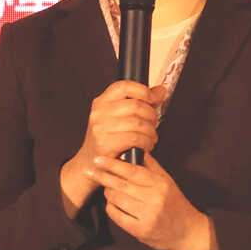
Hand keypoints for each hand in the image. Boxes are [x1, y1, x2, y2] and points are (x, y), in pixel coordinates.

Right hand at [61, 80, 166, 216]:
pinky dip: (146, 142)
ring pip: (138, 123)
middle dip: (151, 115)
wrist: (90, 163)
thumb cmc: (108, 139)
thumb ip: (139, 102)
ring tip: (151, 137)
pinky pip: (135, 138)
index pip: (124, 86)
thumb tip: (160, 90)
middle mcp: (99, 113)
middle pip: (136, 105)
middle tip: (154, 123)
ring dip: (151, 131)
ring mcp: (101, 128)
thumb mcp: (118, 117)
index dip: (143, 90)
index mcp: (101, 102)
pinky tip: (146, 145)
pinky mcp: (106, 143)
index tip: (154, 98)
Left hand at [89, 152, 219, 249]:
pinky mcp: (141, 231)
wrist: (188, 233)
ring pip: (117, 200)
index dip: (113, 164)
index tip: (99, 159)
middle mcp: (155, 199)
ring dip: (108, 193)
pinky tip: (113, 204)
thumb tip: (134, 151)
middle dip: (103, 177)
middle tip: (90, 171)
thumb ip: (151, 167)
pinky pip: (117, 216)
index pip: (132, 171)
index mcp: (161, 184)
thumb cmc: (176, 205)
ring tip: (107, 189)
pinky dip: (111, 208)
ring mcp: (147, 216)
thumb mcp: (168, 182)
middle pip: (121, 185)